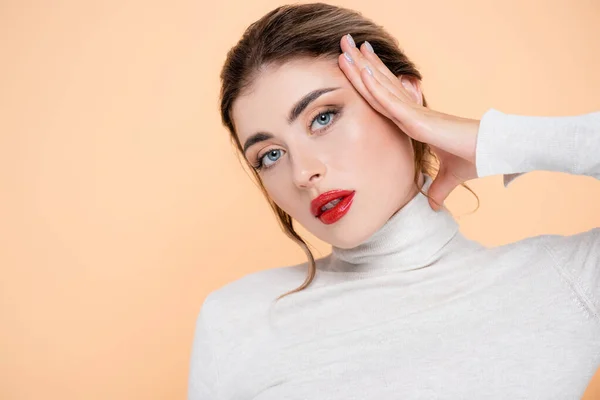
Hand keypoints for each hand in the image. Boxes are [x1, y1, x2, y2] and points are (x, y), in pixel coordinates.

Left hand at [338, 34, 480, 210]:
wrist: (493, 153)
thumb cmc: (475, 158)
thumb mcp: (450, 178)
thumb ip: (440, 189)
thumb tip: (435, 206)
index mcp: (415, 123)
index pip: (385, 101)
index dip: (371, 84)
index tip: (357, 69)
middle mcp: (412, 113)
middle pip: (380, 86)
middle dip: (361, 67)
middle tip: (344, 48)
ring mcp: (414, 113)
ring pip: (382, 88)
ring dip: (362, 70)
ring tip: (345, 50)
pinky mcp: (419, 118)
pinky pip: (392, 101)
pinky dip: (376, 87)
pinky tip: (362, 72)